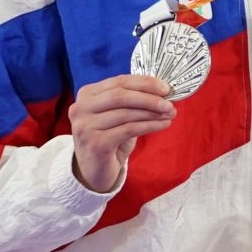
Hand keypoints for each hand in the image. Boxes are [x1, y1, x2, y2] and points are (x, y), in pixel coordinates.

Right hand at [69, 74, 174, 191]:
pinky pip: (129, 130)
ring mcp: (85, 126)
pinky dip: (149, 126)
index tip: (166, 88)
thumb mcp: (119, 114)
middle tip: (170, 104)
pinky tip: (163, 125)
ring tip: (170, 114)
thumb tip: (163, 91)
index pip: (120, 82)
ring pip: (126, 113)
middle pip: (121, 96)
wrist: (95, 169)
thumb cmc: (110, 138)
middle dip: (150, 98)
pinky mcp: (95, 143)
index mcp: (87, 94)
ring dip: (152, 113)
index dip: (145, 83)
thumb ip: (133, 100)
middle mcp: (80, 108)